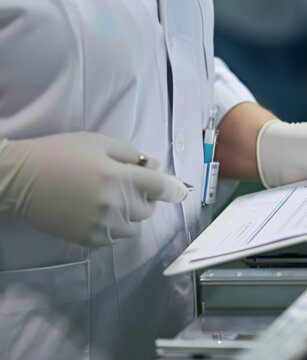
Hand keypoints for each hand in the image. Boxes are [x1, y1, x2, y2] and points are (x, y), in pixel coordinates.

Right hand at [0, 133, 187, 245]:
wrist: (17, 179)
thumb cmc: (58, 153)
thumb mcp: (98, 142)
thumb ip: (132, 155)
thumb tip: (156, 166)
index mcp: (119, 178)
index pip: (163, 188)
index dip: (176, 188)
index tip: (181, 189)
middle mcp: (114, 205)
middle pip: (150, 208)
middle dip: (145, 196)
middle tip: (126, 184)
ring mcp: (102, 225)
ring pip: (136, 226)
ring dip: (132, 213)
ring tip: (110, 198)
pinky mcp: (89, 239)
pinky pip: (118, 236)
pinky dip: (117, 225)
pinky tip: (98, 210)